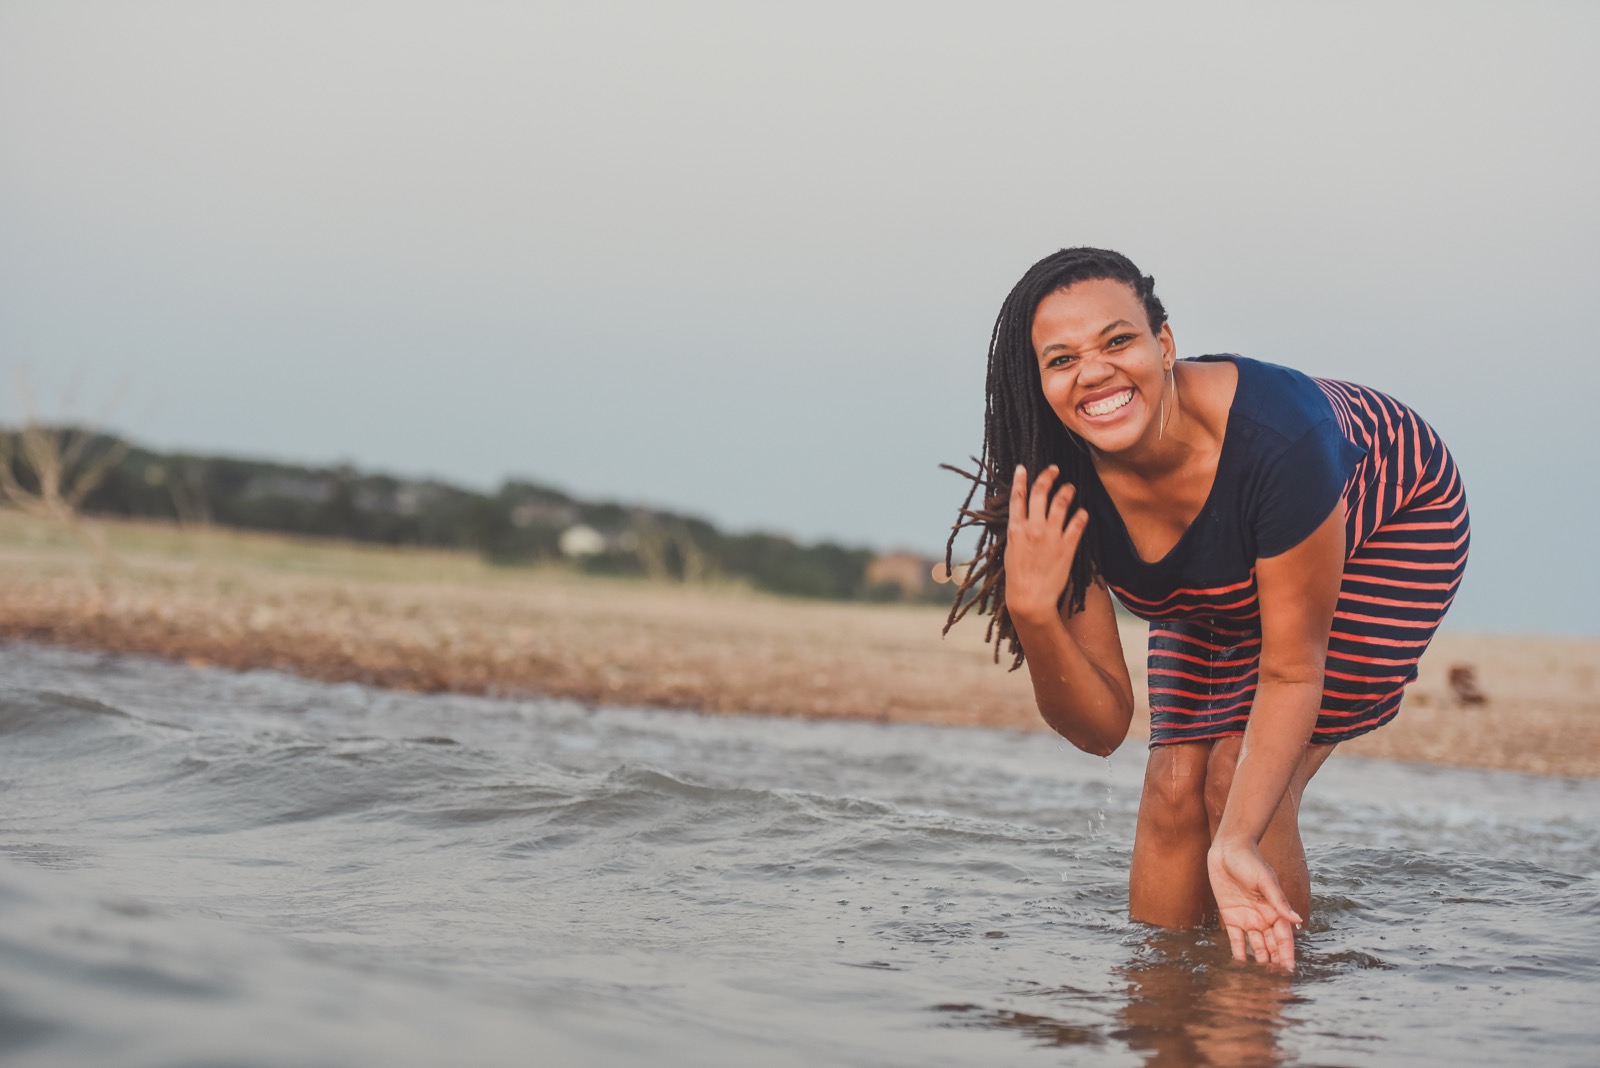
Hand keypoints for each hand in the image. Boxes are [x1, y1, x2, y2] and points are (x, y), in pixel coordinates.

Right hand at [1003, 465, 1088, 623]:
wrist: (1030, 599)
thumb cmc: (1018, 579)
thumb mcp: (1010, 551)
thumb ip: (1017, 533)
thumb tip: (1021, 521)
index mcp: (1016, 529)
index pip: (1017, 497)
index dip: (1020, 479)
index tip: (1023, 468)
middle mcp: (1033, 528)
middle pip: (1040, 493)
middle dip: (1048, 477)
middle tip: (1054, 470)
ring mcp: (1051, 536)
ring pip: (1061, 503)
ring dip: (1066, 491)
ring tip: (1070, 487)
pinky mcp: (1067, 546)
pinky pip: (1077, 523)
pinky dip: (1081, 515)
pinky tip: (1083, 512)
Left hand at [1208, 840, 1301, 970]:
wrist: (1227, 849)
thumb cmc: (1250, 861)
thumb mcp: (1265, 880)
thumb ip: (1279, 901)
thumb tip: (1297, 921)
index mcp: (1275, 910)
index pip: (1284, 937)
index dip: (1287, 953)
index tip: (1290, 970)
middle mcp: (1263, 917)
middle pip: (1272, 945)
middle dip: (1275, 962)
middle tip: (1276, 982)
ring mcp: (1247, 918)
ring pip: (1256, 946)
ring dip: (1260, 960)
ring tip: (1261, 979)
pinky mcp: (1231, 917)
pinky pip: (1236, 939)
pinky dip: (1239, 952)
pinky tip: (1241, 966)